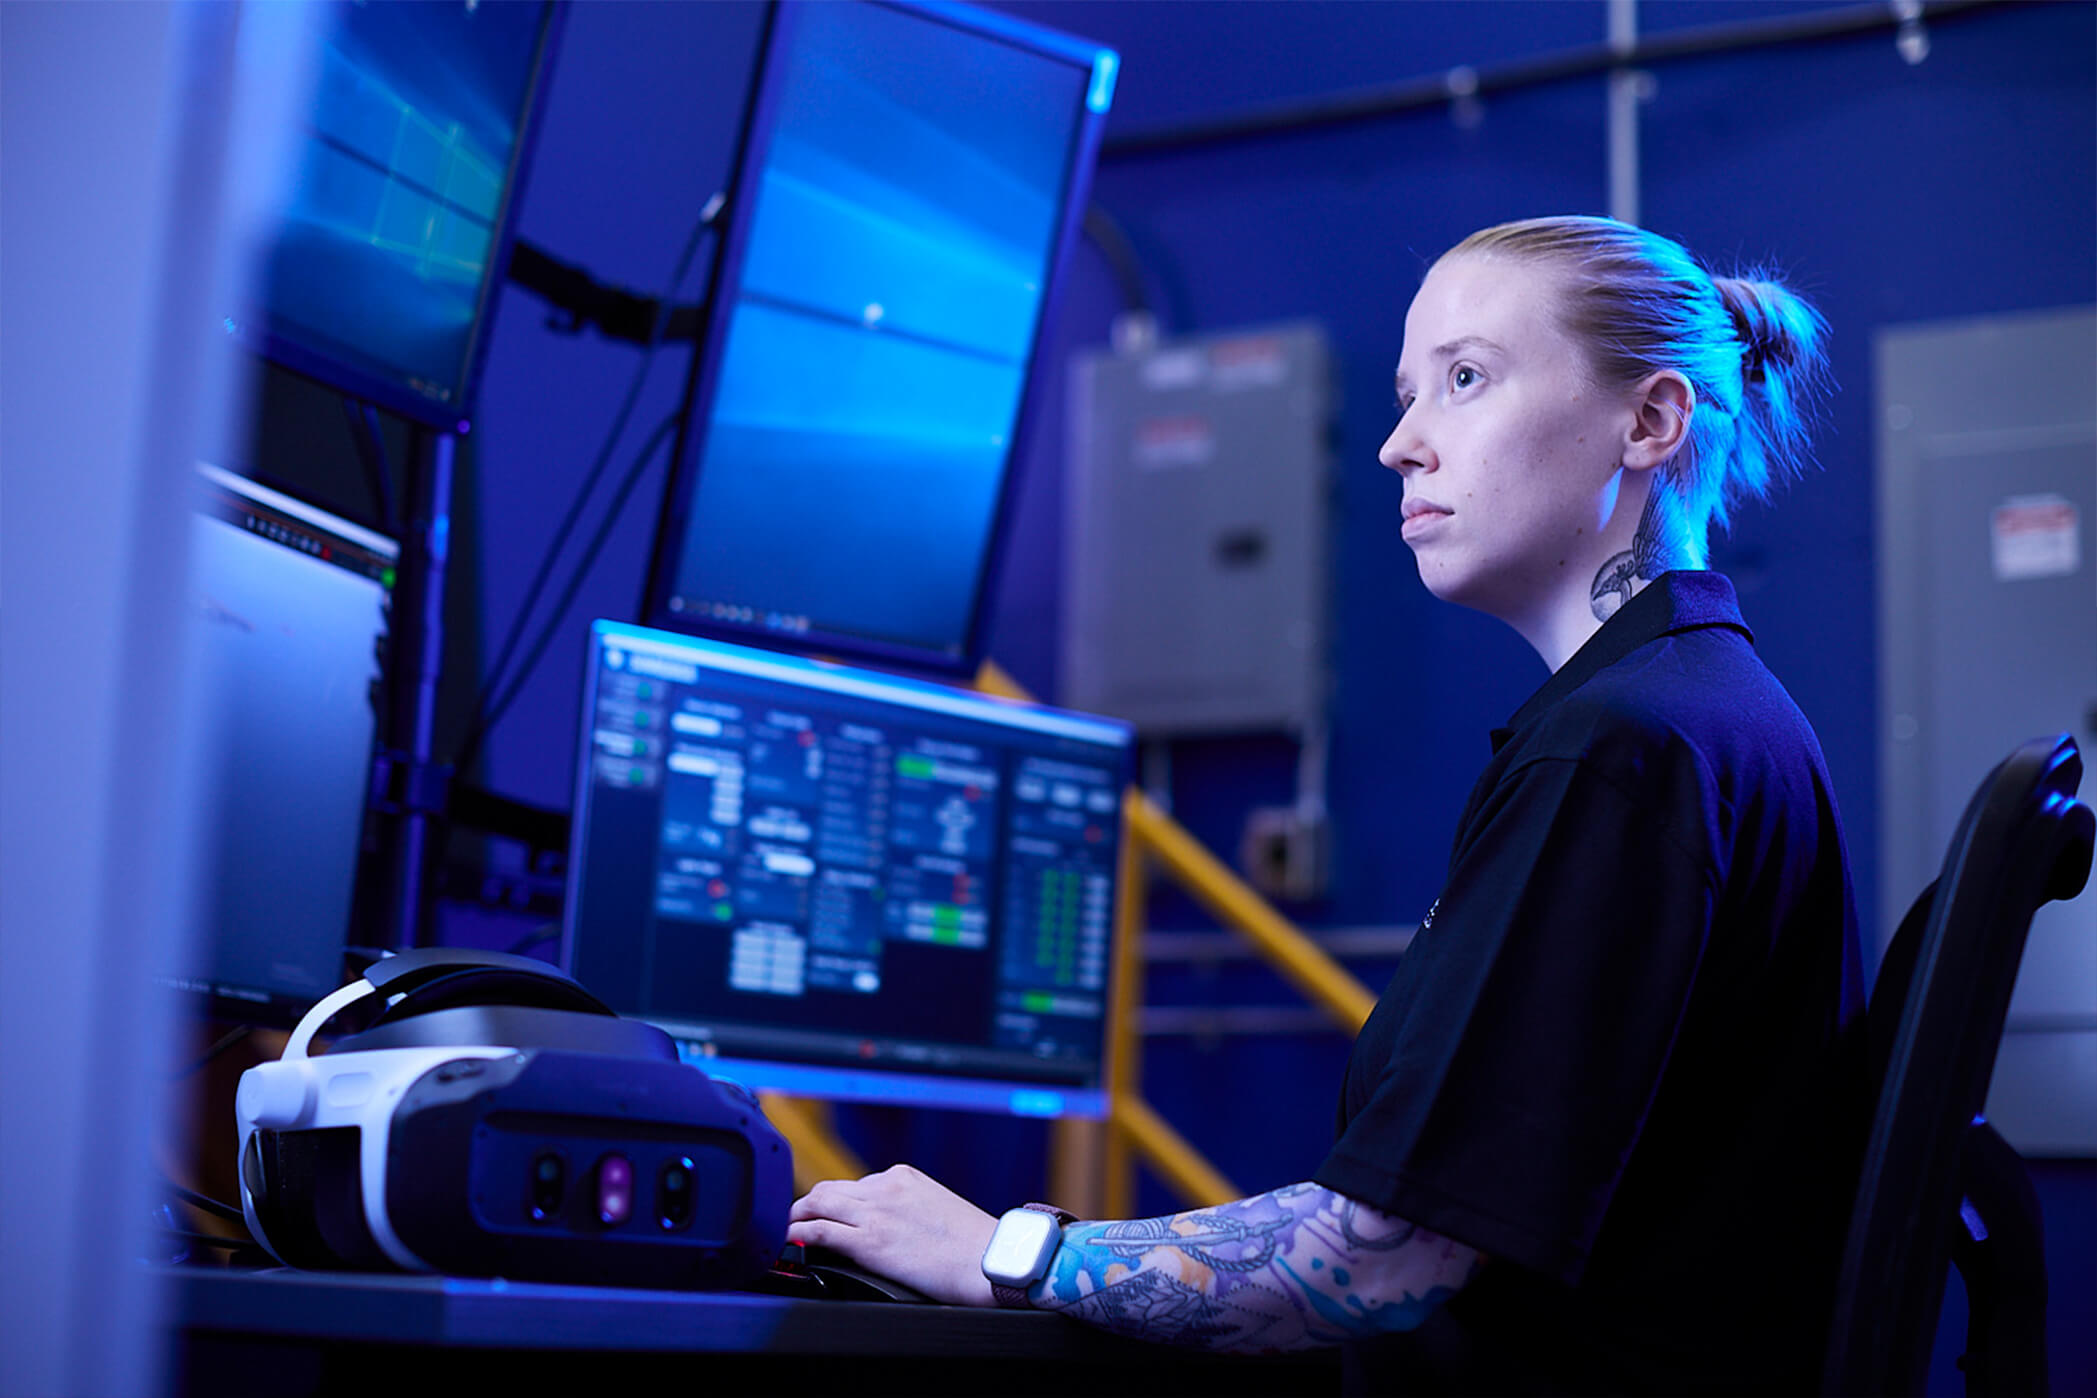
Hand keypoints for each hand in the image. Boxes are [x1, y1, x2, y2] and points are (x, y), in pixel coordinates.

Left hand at [787, 1164, 998, 1306]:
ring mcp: (875, 1212)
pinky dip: (798, 1233)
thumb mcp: (937, 1208)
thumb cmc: (973, 1244)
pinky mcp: (869, 1242)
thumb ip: (908, 1208)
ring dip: (798, 1216)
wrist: (988, 1259)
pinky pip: (819, 1230)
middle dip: (810, 1204)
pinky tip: (790, 1241)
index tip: (829, 1213)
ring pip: (818, 1203)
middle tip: (798, 1220)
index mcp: (903, 1177)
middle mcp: (885, 1187)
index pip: (855, 1183)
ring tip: (788, 1230)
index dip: (836, 1201)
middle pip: (829, 1189)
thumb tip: (890, 1227)